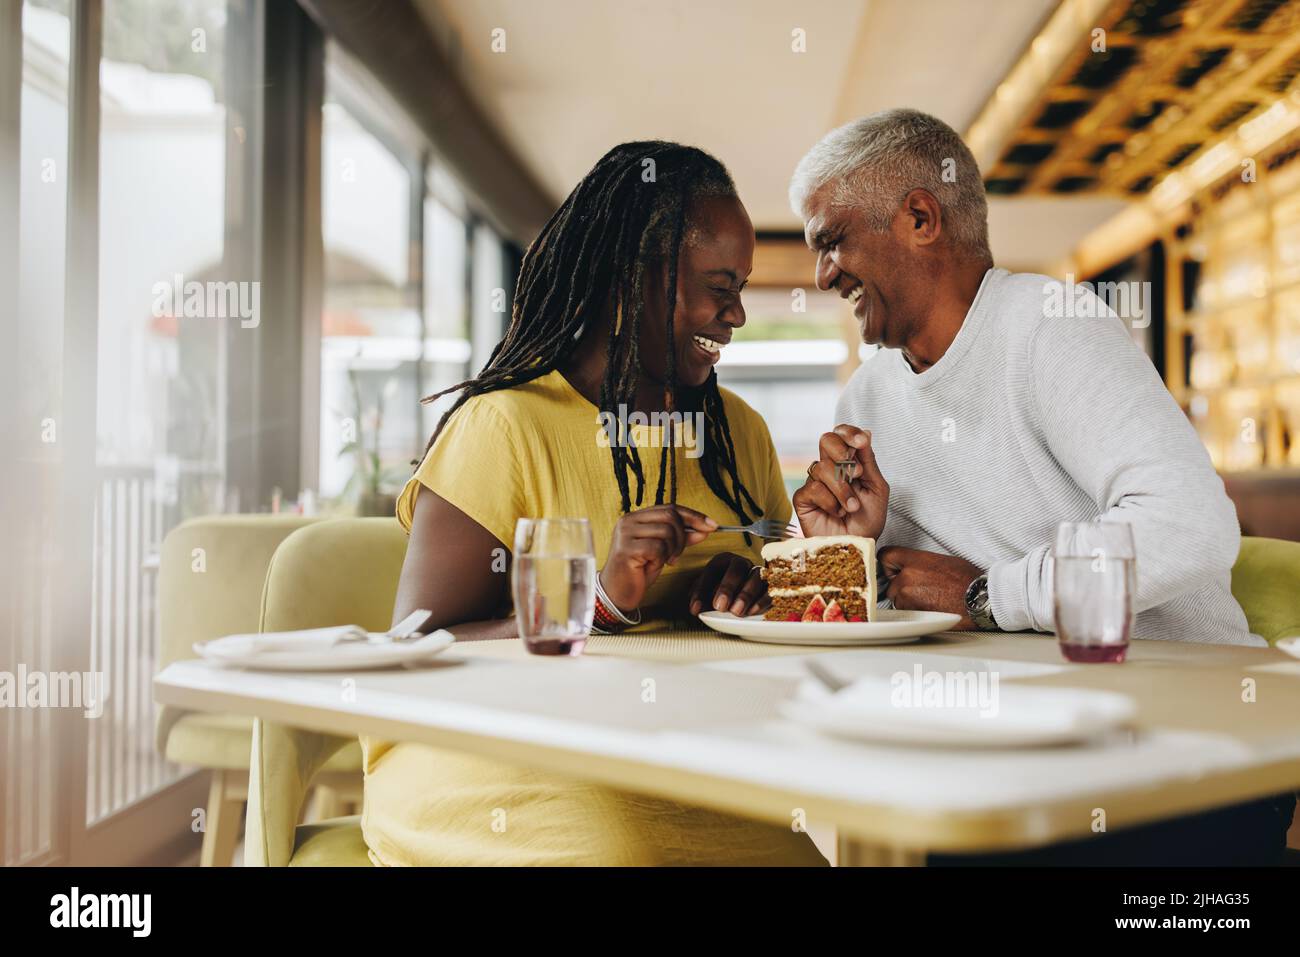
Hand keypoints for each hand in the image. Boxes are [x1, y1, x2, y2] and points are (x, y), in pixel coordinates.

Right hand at [600, 505, 716, 611]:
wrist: (617, 592)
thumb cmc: (638, 571)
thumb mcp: (664, 551)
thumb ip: (681, 538)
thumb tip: (705, 528)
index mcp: (636, 517)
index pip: (670, 508)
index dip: (693, 515)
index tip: (712, 525)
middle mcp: (628, 521)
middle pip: (670, 516)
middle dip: (683, 535)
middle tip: (677, 554)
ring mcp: (625, 534)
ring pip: (666, 532)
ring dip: (672, 550)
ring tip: (664, 561)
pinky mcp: (625, 549)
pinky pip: (657, 548)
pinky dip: (661, 559)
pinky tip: (652, 566)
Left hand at [688, 552, 767, 617]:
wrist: (743, 589)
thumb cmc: (722, 589)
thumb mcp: (707, 591)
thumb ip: (700, 598)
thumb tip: (696, 608)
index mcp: (723, 561)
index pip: (712, 570)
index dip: (702, 590)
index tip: (696, 607)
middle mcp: (741, 563)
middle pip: (736, 569)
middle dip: (727, 588)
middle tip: (720, 606)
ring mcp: (757, 572)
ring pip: (755, 577)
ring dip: (745, 595)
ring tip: (736, 611)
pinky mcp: (771, 584)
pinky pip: (769, 589)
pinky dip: (762, 600)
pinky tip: (752, 611)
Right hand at [792, 425, 888, 538]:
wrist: (858, 547)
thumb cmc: (868, 521)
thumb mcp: (877, 488)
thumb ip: (869, 461)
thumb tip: (865, 432)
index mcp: (848, 462)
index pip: (842, 435)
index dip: (848, 433)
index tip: (860, 443)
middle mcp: (830, 468)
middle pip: (826, 440)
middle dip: (841, 451)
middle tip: (855, 472)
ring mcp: (815, 483)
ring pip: (822, 468)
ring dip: (843, 489)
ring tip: (852, 507)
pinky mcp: (803, 499)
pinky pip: (812, 488)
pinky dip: (830, 502)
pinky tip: (837, 513)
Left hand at [877, 546, 980, 629]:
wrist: (979, 599)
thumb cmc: (967, 580)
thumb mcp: (942, 560)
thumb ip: (920, 563)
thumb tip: (911, 566)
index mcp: (916, 560)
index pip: (885, 556)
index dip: (889, 564)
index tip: (894, 569)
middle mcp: (907, 576)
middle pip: (889, 583)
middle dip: (900, 587)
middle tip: (922, 589)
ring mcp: (907, 595)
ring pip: (897, 599)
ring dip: (907, 601)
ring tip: (930, 599)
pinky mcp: (912, 612)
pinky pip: (905, 612)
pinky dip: (914, 611)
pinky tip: (930, 607)